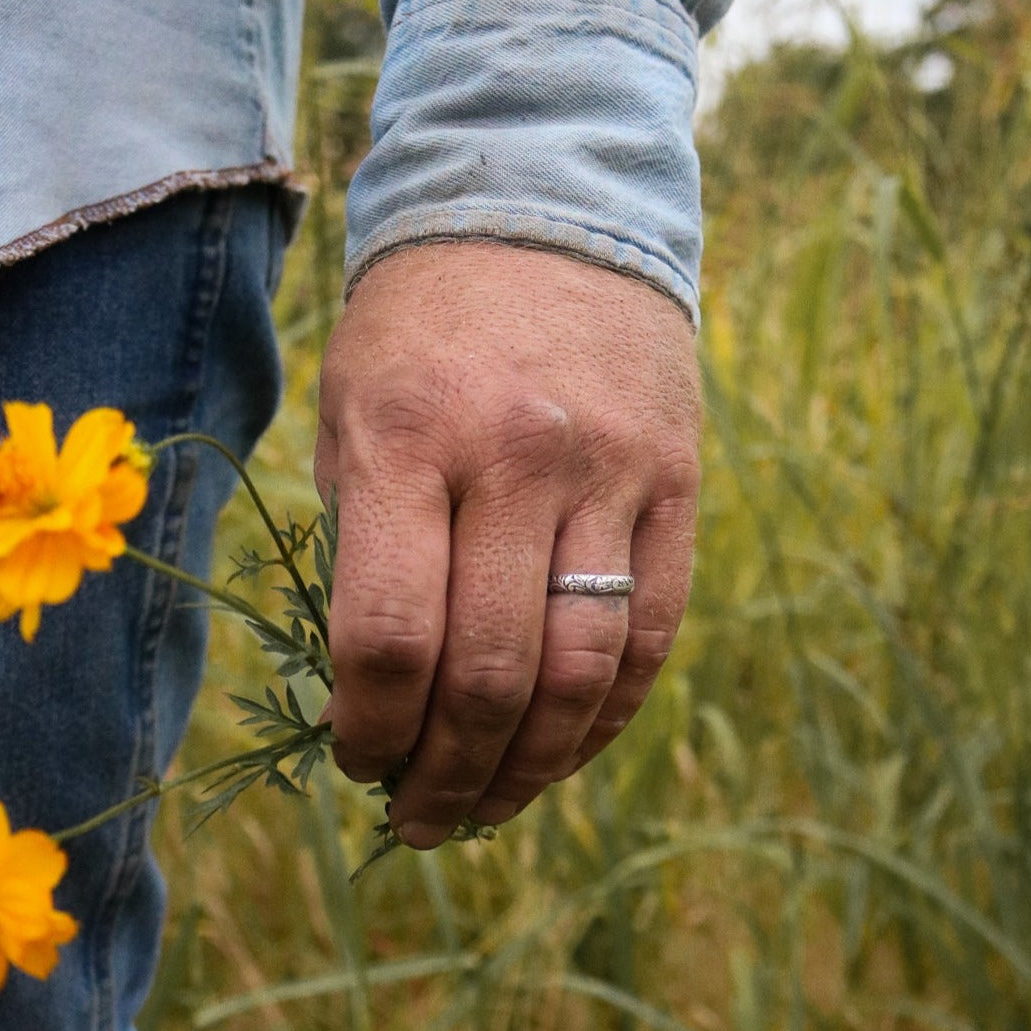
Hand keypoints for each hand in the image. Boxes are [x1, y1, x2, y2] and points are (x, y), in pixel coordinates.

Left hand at [314, 243, 700, 848]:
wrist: (548, 210)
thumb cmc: (422, 328)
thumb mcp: (352, 411)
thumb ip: (362, 547)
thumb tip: (381, 697)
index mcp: (408, 438)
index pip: (387, 637)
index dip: (369, 731)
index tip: (358, 763)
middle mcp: (517, 459)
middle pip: (489, 674)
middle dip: (446, 775)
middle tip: (420, 819)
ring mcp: (611, 472)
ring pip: (580, 672)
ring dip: (529, 767)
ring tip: (489, 806)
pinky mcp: (678, 484)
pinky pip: (652, 633)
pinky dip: (605, 715)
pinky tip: (563, 752)